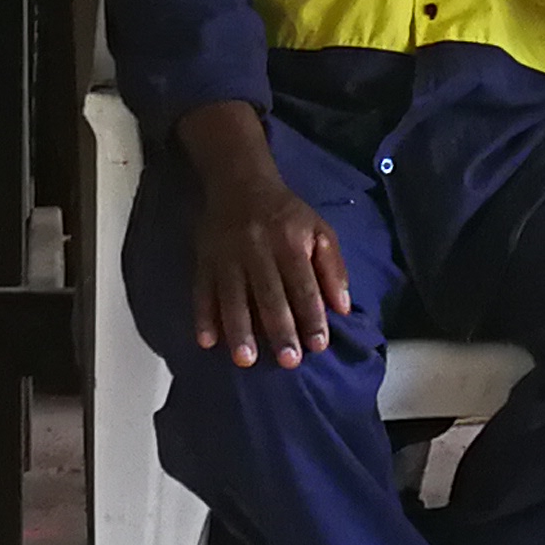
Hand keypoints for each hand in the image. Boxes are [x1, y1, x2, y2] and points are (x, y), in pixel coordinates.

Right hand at [187, 133, 353, 367]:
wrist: (240, 183)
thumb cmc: (286, 215)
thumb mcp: (319, 230)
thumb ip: (333, 268)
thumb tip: (342, 308)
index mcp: (291, 241)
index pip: (304, 284)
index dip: (312, 315)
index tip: (318, 346)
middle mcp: (259, 249)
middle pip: (270, 294)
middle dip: (279, 329)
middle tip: (287, 362)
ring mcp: (228, 256)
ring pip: (233, 295)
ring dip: (238, 329)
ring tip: (245, 360)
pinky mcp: (205, 260)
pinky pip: (202, 290)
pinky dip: (202, 316)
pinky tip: (206, 341)